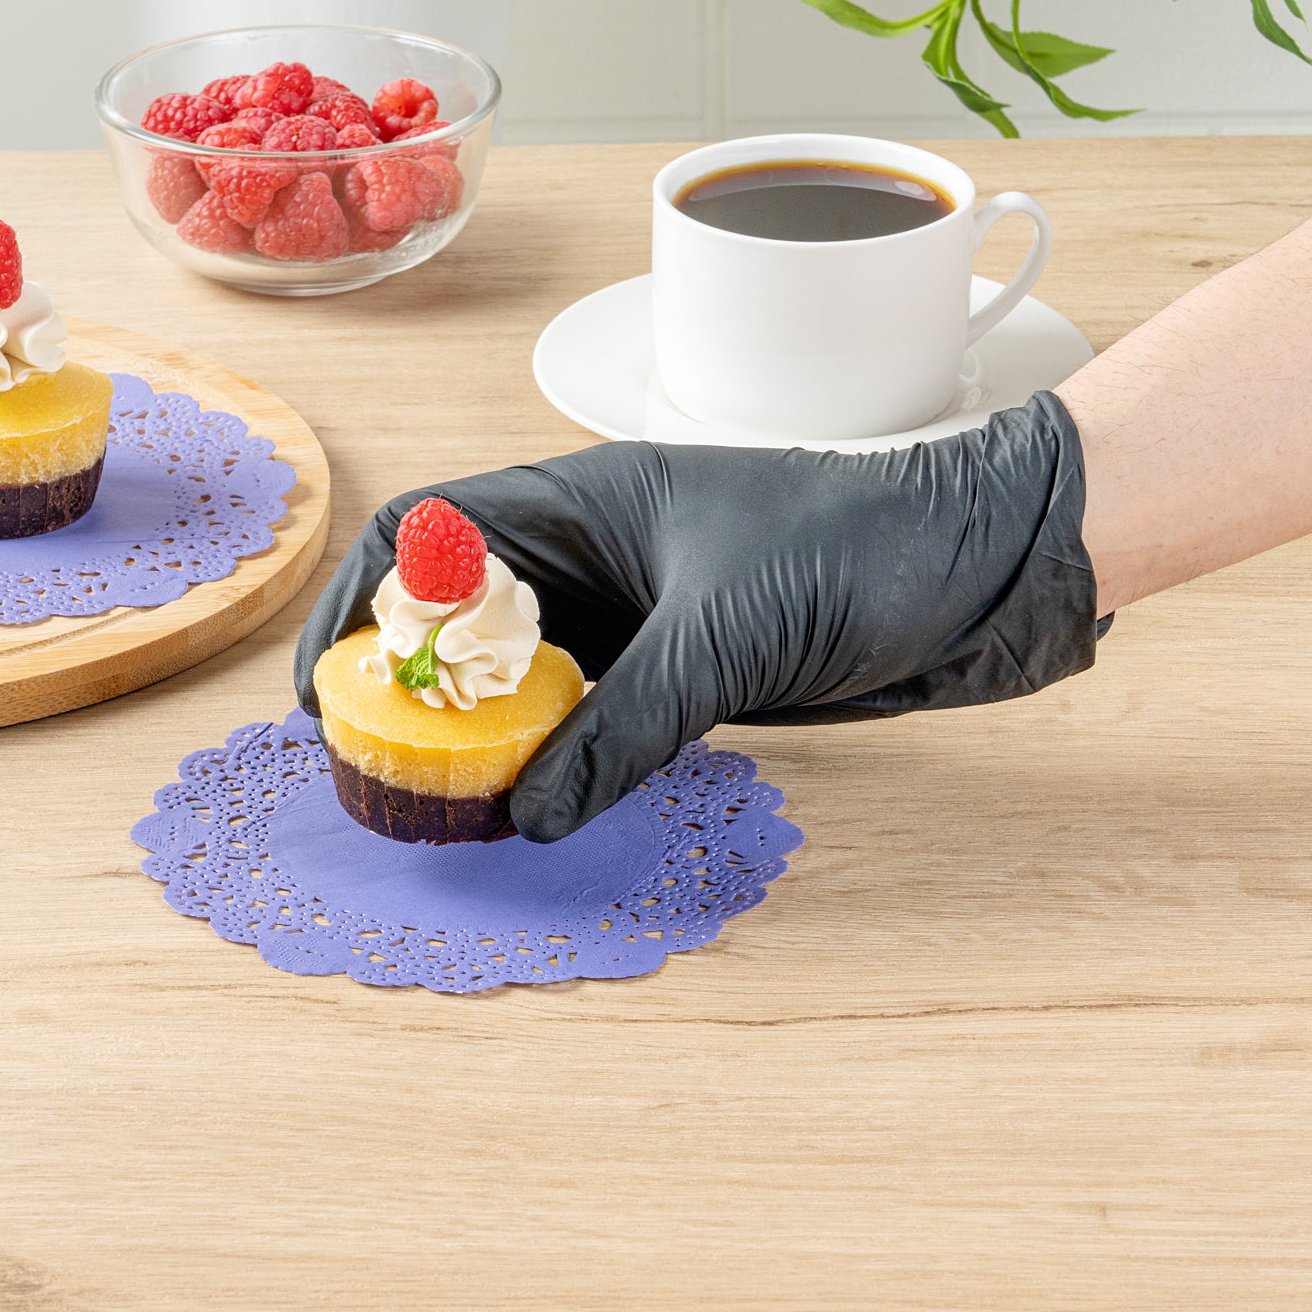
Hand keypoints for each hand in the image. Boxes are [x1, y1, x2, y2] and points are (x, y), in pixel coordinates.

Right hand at [295, 393, 1103, 841]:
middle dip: (410, 684)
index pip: (430, 531)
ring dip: (480, 734)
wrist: (984, 564)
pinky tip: (530, 805)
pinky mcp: (683, 669)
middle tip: (376, 767)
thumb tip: (529, 812)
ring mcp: (638, 614)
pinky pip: (589, 717)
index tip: (327, 684)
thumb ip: (625, 721)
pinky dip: (551, 761)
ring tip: (440, 802)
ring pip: (524, 675)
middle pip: (464, 614)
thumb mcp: (729, 629)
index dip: (365, 602)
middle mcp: (596, 555)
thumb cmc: (864, 547)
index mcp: (582, 499)